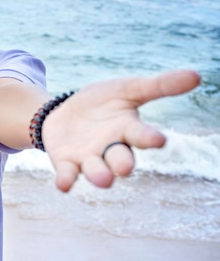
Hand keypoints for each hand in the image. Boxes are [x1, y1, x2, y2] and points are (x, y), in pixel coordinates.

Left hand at [42, 70, 199, 191]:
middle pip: (120, 159)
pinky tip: (63, 184)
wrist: (63, 112)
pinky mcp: (66, 163)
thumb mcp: (126, 89)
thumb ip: (158, 86)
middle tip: (124, 168)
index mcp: (128, 130)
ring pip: (96, 171)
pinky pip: (68, 174)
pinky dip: (66, 179)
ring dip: (99, 176)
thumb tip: (197, 75)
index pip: (142, 136)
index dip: (149, 138)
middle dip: (123, 164)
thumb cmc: (102, 102)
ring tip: (103, 180)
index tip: (158, 139)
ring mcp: (88, 158)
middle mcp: (111, 149)